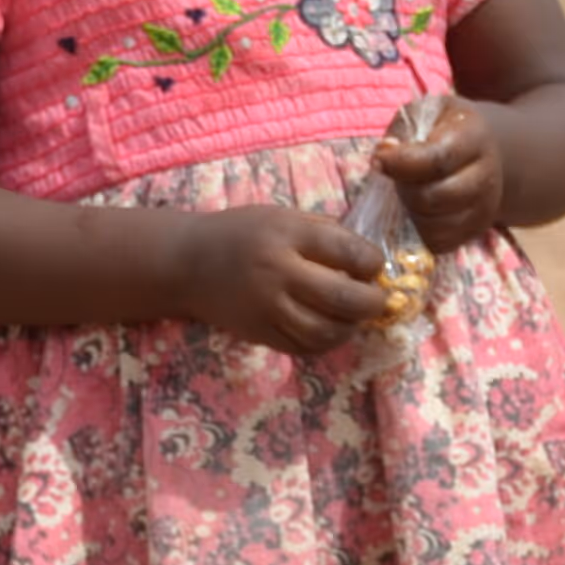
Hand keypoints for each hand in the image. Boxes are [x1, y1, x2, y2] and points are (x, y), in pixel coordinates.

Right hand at [177, 207, 390, 353]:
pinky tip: (331, 328)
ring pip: (326, 331)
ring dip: (351, 327)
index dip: (372, 262)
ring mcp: (267, 308)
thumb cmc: (241, 234)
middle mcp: (277, 272)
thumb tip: (369, 257)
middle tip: (378, 299)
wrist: (187, 264)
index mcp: (286, 234)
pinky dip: (326, 342)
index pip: (346, 250)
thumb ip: (324, 232)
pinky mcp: (259, 334)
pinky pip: (304, 347)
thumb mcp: (282, 217)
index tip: (375, 265)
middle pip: (342, 297)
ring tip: (355, 316)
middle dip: (372, 302)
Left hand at [371, 96, 504, 249]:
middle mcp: (488, 175)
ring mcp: (486, 208)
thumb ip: (402, 130)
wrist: (484, 152)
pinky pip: (440, 242)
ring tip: (408, 191)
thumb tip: (384, 154)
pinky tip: (417, 209)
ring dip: (410, 211)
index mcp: (475, 137)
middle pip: (434, 197)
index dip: (401, 163)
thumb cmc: (444, 129)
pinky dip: (420, 229)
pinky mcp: (476, 231)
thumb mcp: (425, 113)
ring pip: (435, 225)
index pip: (437, 159)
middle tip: (395, 177)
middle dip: (404, 189)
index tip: (378, 161)